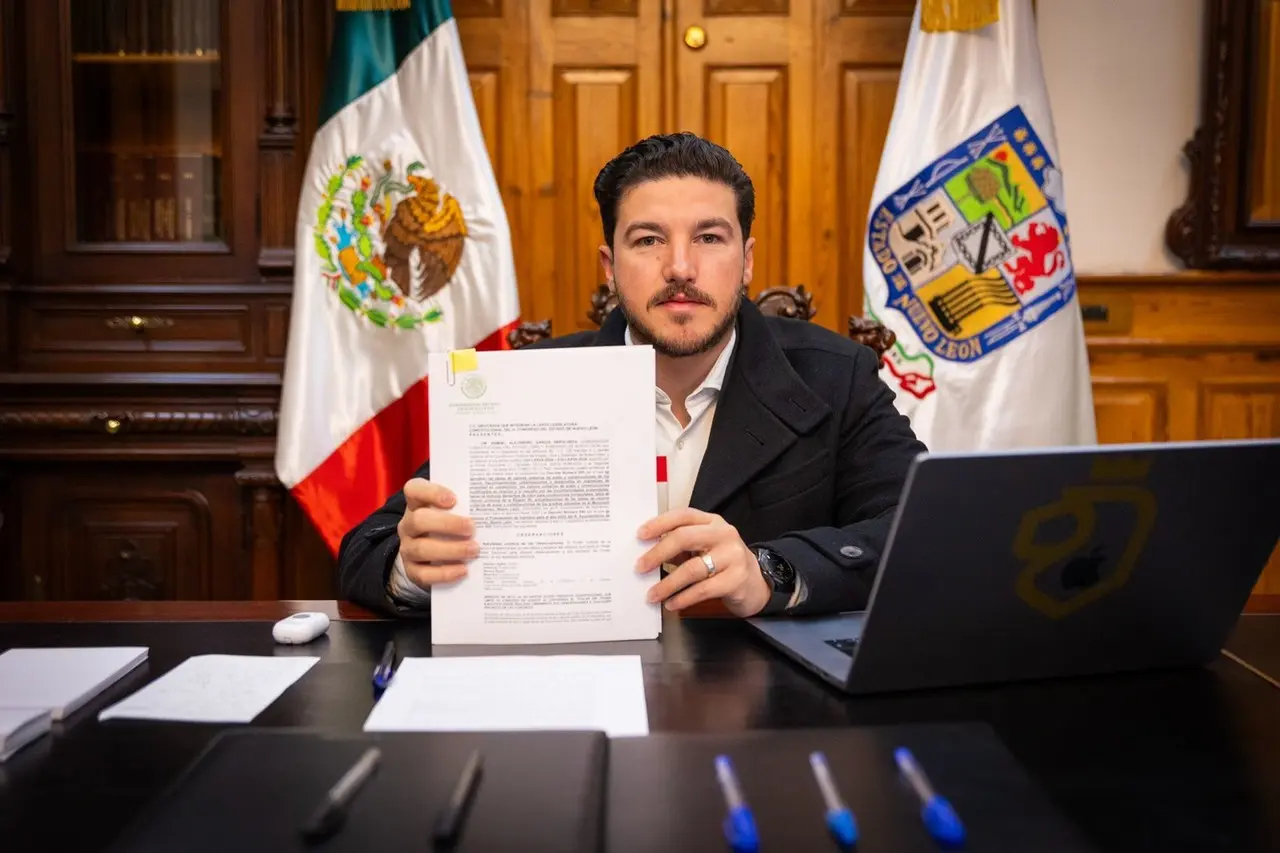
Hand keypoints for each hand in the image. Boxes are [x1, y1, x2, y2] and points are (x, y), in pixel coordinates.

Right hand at [397, 478, 477, 585]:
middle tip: (472, 528)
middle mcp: (409, 525)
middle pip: (418, 520)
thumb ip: (467, 505)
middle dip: (447, 524)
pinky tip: (463, 570)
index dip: (431, 492)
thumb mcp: (454, 510)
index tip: (453, 499)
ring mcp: (408, 548)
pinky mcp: (412, 570)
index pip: (414, 490)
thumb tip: (497, 505)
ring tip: (474, 550)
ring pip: (421, 549)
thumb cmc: (449, 524)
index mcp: (417, 503)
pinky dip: (445, 573)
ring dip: (450, 550)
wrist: (432, 556)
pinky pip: (424, 574)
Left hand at [635, 508, 770, 616]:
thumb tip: (647, 552)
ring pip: (692, 568)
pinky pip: (703, 589)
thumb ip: (680, 546)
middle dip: (658, 553)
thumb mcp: (704, 548)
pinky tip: (672, 603)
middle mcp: (724, 534)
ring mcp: (732, 556)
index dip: (660, 523)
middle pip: (684, 537)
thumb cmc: (723, 563)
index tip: (640, 535)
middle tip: (640, 567)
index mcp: (712, 522)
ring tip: (652, 594)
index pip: (683, 515)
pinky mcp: (737, 579)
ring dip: (668, 584)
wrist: (757, 583)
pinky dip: (683, 598)